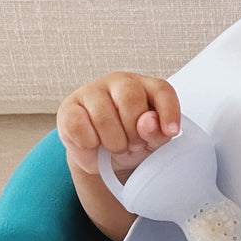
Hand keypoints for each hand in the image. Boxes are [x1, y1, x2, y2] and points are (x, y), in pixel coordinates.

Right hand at [57, 73, 180, 177]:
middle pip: (131, 98)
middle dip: (134, 131)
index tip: (171, 131)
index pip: (162, 90)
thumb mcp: (151, 141)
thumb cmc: (130, 141)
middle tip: (133, 144)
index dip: (168, 111)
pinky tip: (94, 145)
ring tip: (115, 146)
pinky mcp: (69, 108)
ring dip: (113, 142)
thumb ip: (157, 132)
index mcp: (145, 86)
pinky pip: (80, 126)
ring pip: (104, 115)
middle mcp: (118, 82)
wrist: (101, 157)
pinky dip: (89, 144)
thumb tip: (149, 122)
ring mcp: (91, 91)